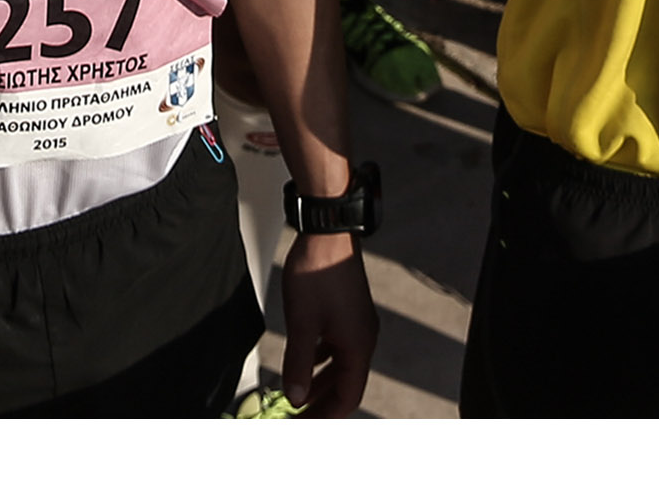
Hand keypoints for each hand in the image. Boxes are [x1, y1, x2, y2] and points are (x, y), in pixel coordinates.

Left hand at [273, 235, 374, 417]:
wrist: (328, 232)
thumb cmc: (317, 274)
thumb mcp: (302, 324)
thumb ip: (299, 364)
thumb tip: (295, 397)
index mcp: (358, 347)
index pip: (348, 396)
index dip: (327, 415)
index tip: (305, 425)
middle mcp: (363, 339)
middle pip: (346, 383)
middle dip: (322, 402)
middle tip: (298, 417)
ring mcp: (356, 324)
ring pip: (340, 365)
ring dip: (320, 381)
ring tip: (298, 395)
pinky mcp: (348, 312)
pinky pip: (337, 347)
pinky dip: (321, 360)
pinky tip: (305, 361)